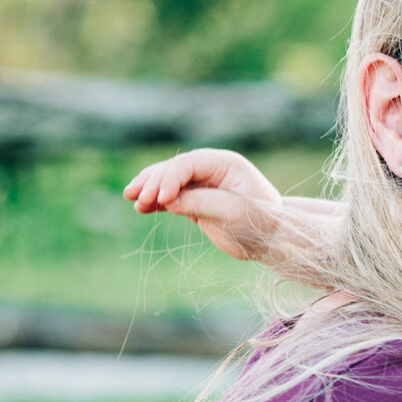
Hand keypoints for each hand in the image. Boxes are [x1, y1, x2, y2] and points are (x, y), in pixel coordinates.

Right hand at [122, 148, 283, 260]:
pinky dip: (155, 201)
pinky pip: (170, 196)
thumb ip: (200, 203)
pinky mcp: (195, 200)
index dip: (171, 179)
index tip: (161, 199)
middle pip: (174, 169)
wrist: (271, 239)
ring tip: (130, 198)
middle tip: (137, 199)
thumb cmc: (259, 222)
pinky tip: (139, 207)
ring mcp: (201, 184)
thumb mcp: (231, 212)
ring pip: (168, 181)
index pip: (189, 164)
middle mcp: (211, 169)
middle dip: (154, 183)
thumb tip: (167, 201)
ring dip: (149, 189)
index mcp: (224, 163)